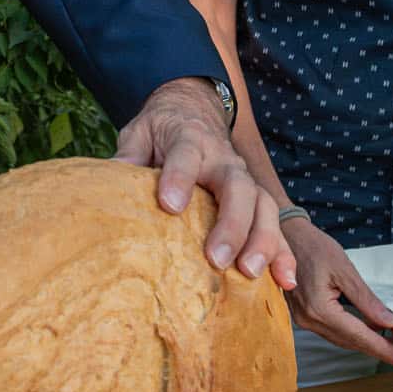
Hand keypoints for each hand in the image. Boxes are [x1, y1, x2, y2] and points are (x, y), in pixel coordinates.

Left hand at [114, 78, 295, 288]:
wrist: (194, 111)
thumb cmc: (162, 130)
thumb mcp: (139, 132)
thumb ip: (129, 154)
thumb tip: (107, 179)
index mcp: (189, 140)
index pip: (185, 156)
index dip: (178, 178)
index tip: (170, 205)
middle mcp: (223, 160)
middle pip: (236, 187)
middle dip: (230, 224)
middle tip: (217, 259)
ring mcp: (245, 179)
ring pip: (263, 206)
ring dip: (262, 240)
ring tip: (250, 272)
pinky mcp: (257, 199)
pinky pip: (277, 225)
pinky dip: (284, 253)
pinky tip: (285, 280)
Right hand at [280, 216, 392, 368]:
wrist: (285, 236)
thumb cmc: (314, 247)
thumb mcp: (345, 270)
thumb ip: (366, 300)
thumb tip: (390, 322)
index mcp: (319, 310)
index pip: (358, 336)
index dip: (383, 349)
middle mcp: (309, 321)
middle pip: (350, 342)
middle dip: (378, 349)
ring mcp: (303, 320)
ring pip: (341, 339)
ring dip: (365, 342)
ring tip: (391, 343)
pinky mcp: (303, 316)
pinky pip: (332, 331)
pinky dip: (352, 332)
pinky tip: (368, 328)